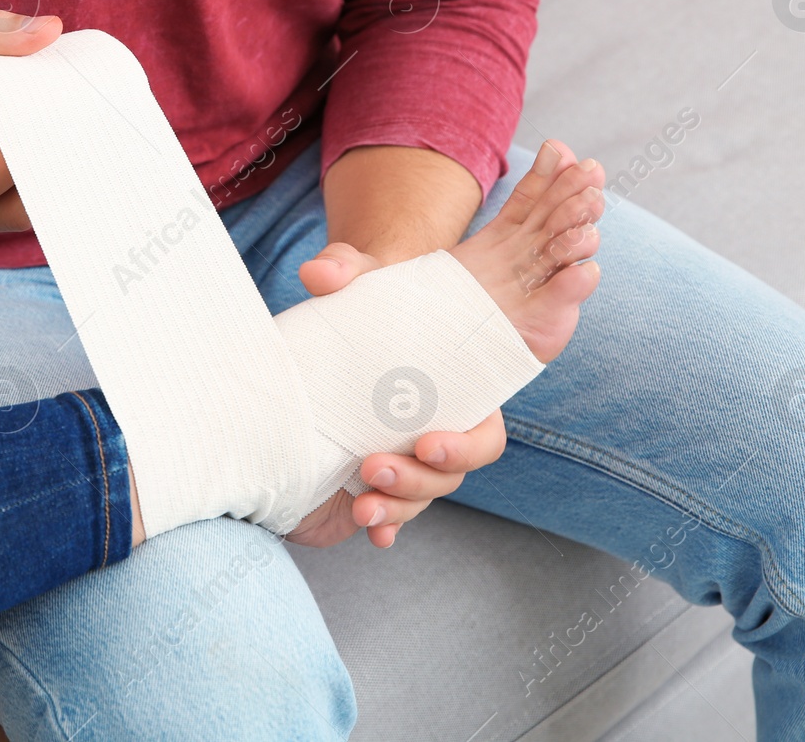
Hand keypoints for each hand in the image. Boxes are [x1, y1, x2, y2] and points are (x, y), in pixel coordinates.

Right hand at [0, 10, 62, 230]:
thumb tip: (52, 31)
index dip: (11, 167)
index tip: (44, 127)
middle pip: (1, 212)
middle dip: (44, 180)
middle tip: (80, 137)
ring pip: (10, 219)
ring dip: (45, 188)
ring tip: (75, 146)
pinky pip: (6, 212)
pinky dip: (34, 191)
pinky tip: (58, 159)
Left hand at [283, 243, 508, 548]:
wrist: (351, 328)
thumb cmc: (374, 302)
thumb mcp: (364, 278)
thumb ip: (346, 268)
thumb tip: (321, 270)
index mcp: (460, 394)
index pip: (483, 434)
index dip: (464, 446)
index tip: (427, 441)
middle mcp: (441, 433)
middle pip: (449, 477)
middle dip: (418, 482)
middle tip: (375, 469)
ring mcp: (409, 459)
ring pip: (417, 500)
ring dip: (395, 509)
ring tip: (362, 506)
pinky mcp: (376, 475)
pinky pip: (388, 512)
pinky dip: (383, 527)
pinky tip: (371, 536)